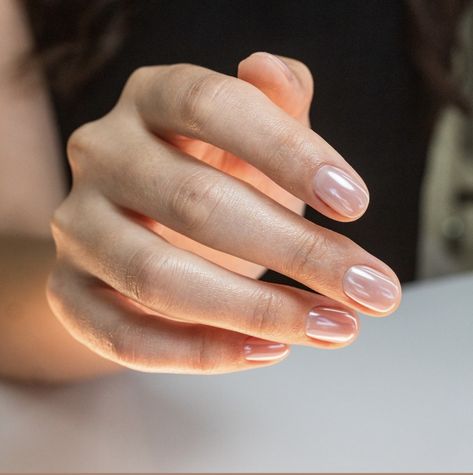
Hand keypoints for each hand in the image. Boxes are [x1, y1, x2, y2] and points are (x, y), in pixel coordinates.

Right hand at [47, 52, 400, 373]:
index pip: (212, 104)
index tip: (356, 205)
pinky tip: (269, 351)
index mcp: (149, 100)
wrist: (140, 230)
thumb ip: (274, 102)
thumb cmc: (210, 175)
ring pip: (159, 278)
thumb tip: (273, 69)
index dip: (287, 151)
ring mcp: (77, 226)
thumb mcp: (249, 135)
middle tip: (370, 288)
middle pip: (197, 201)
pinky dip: (202, 352)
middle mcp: (102, 154)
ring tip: (334, 326)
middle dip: (298, 251)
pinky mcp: (68, 291)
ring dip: (259, 312)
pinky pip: (126, 335)